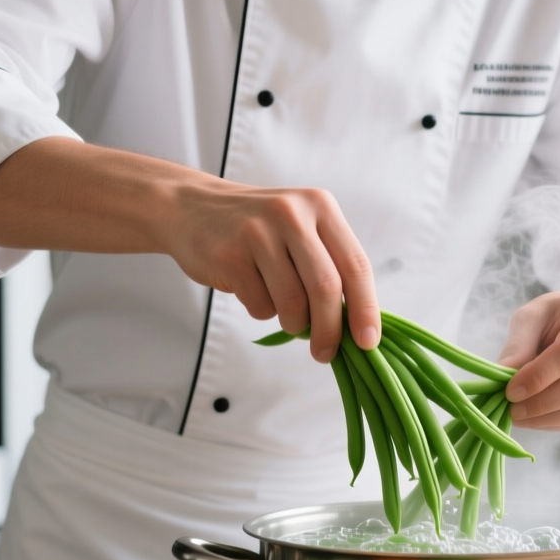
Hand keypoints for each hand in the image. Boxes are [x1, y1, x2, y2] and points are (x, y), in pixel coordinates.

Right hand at [160, 176, 379, 361]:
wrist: (191, 208)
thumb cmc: (257, 228)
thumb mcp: (300, 229)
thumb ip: (329, 265)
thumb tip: (356, 325)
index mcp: (320, 207)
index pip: (355, 265)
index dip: (366, 309)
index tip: (368, 342)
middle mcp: (292, 214)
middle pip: (326, 288)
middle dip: (330, 330)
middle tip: (326, 353)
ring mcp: (258, 232)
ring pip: (292, 303)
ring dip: (293, 324)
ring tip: (286, 315)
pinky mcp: (230, 255)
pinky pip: (259, 306)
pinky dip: (261, 311)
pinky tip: (252, 290)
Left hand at [498, 284, 559, 429]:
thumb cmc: (555, 318)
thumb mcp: (531, 317)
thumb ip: (518, 345)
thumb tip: (501, 378)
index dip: (537, 376)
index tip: (510, 390)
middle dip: (541, 402)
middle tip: (511, 408)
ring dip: (546, 418)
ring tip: (519, 414)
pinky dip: (554, 423)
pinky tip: (534, 417)